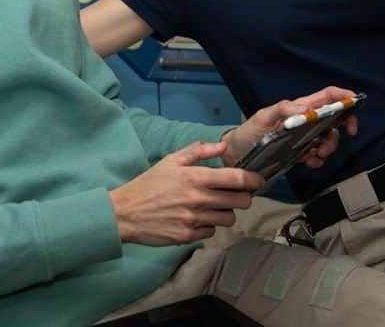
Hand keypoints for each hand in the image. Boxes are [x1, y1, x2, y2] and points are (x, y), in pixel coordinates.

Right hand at [109, 141, 263, 245]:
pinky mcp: (188, 236)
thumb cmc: (149, 184)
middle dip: (243, 197)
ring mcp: (194, 220)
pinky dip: (209, 226)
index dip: (253, 179)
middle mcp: (198, 199)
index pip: (236, 178)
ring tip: (214, 207)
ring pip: (229, 218)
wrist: (126, 213)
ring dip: (226, 212)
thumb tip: (222, 146)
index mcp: (195, 177)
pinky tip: (197, 219)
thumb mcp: (170, 161)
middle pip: (240, 201)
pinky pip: (211, 232)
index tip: (258, 180)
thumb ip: (198, 151)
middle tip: (236, 194)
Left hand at [221, 86, 358, 167]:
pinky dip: (318, 160)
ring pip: (328, 138)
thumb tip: (306, 109)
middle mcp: (305, 121)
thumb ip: (282, 110)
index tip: (355, 104)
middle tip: (337, 139)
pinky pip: (317, 155)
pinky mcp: (300, 153)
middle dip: (341, 128)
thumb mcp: (262, 117)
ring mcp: (304, 138)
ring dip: (328, 147)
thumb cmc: (248, 132)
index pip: (327, 96)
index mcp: (299, 108)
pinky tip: (309, 162)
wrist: (237, 156)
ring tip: (316, 155)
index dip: (344, 97)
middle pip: (334, 119)